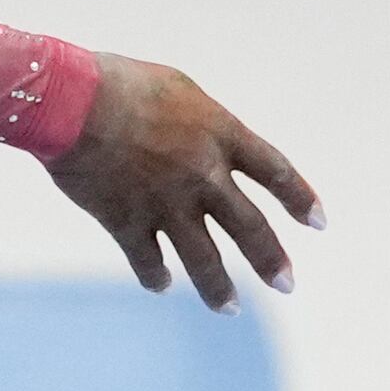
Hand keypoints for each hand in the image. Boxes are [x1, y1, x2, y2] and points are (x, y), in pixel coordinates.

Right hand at [42, 52, 318, 309]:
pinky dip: (156, 275)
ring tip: (230, 308)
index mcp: (219, 134)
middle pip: (250, 227)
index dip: (300, 198)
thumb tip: (208, 146)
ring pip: (205, 260)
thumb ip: (200, 124)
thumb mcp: (177, 89)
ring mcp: (167, 203)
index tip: (318, 222)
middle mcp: (203, 175)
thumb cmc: (118, 82)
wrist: (71, 102)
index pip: (275, 172)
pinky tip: (161, 283)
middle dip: (271, 260)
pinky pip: (148, 260)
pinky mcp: (127, 222)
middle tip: (286, 284)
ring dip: (219, 288)